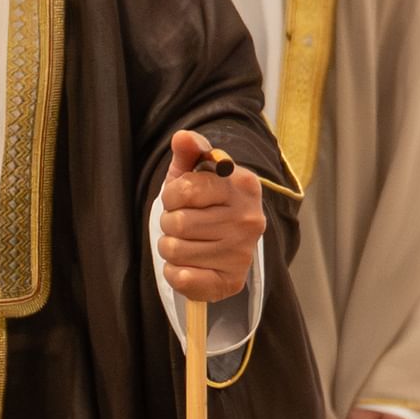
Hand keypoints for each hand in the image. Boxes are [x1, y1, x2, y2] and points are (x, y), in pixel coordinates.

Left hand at [157, 129, 263, 303]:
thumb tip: (183, 137)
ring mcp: (243, 253)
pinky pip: (182, 278)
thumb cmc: (203, 202)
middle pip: (176, 223)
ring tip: (187, 243)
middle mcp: (250, 219)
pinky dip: (175, 273)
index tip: (181, 199)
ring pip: (174, 250)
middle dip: (169, 223)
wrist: (224, 242)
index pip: (183, 190)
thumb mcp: (194, 172)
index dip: (172, 196)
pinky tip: (189, 265)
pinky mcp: (233, 281)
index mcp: (244, 185)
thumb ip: (189, 151)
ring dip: (170, 247)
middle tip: (183, 224)